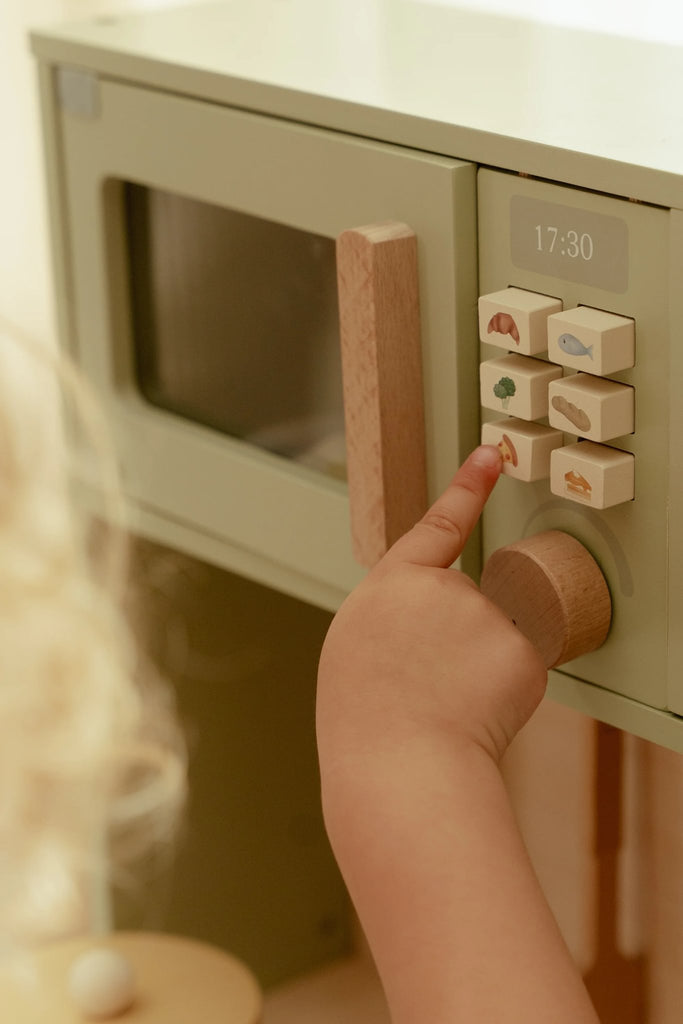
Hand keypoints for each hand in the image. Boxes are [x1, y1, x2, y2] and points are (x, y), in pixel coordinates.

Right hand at [317, 445, 546, 763]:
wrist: (399, 767)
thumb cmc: (368, 719)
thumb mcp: (357, 647)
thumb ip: (397, 614)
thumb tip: (437, 616)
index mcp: (389, 585)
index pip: (438, 524)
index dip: (468, 486)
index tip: (493, 455)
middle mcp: (440, 589)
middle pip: (464, 603)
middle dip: (455, 640)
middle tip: (428, 685)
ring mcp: (484, 616)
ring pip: (492, 636)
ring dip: (478, 666)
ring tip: (446, 704)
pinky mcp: (522, 649)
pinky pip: (519, 664)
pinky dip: (503, 689)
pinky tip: (475, 712)